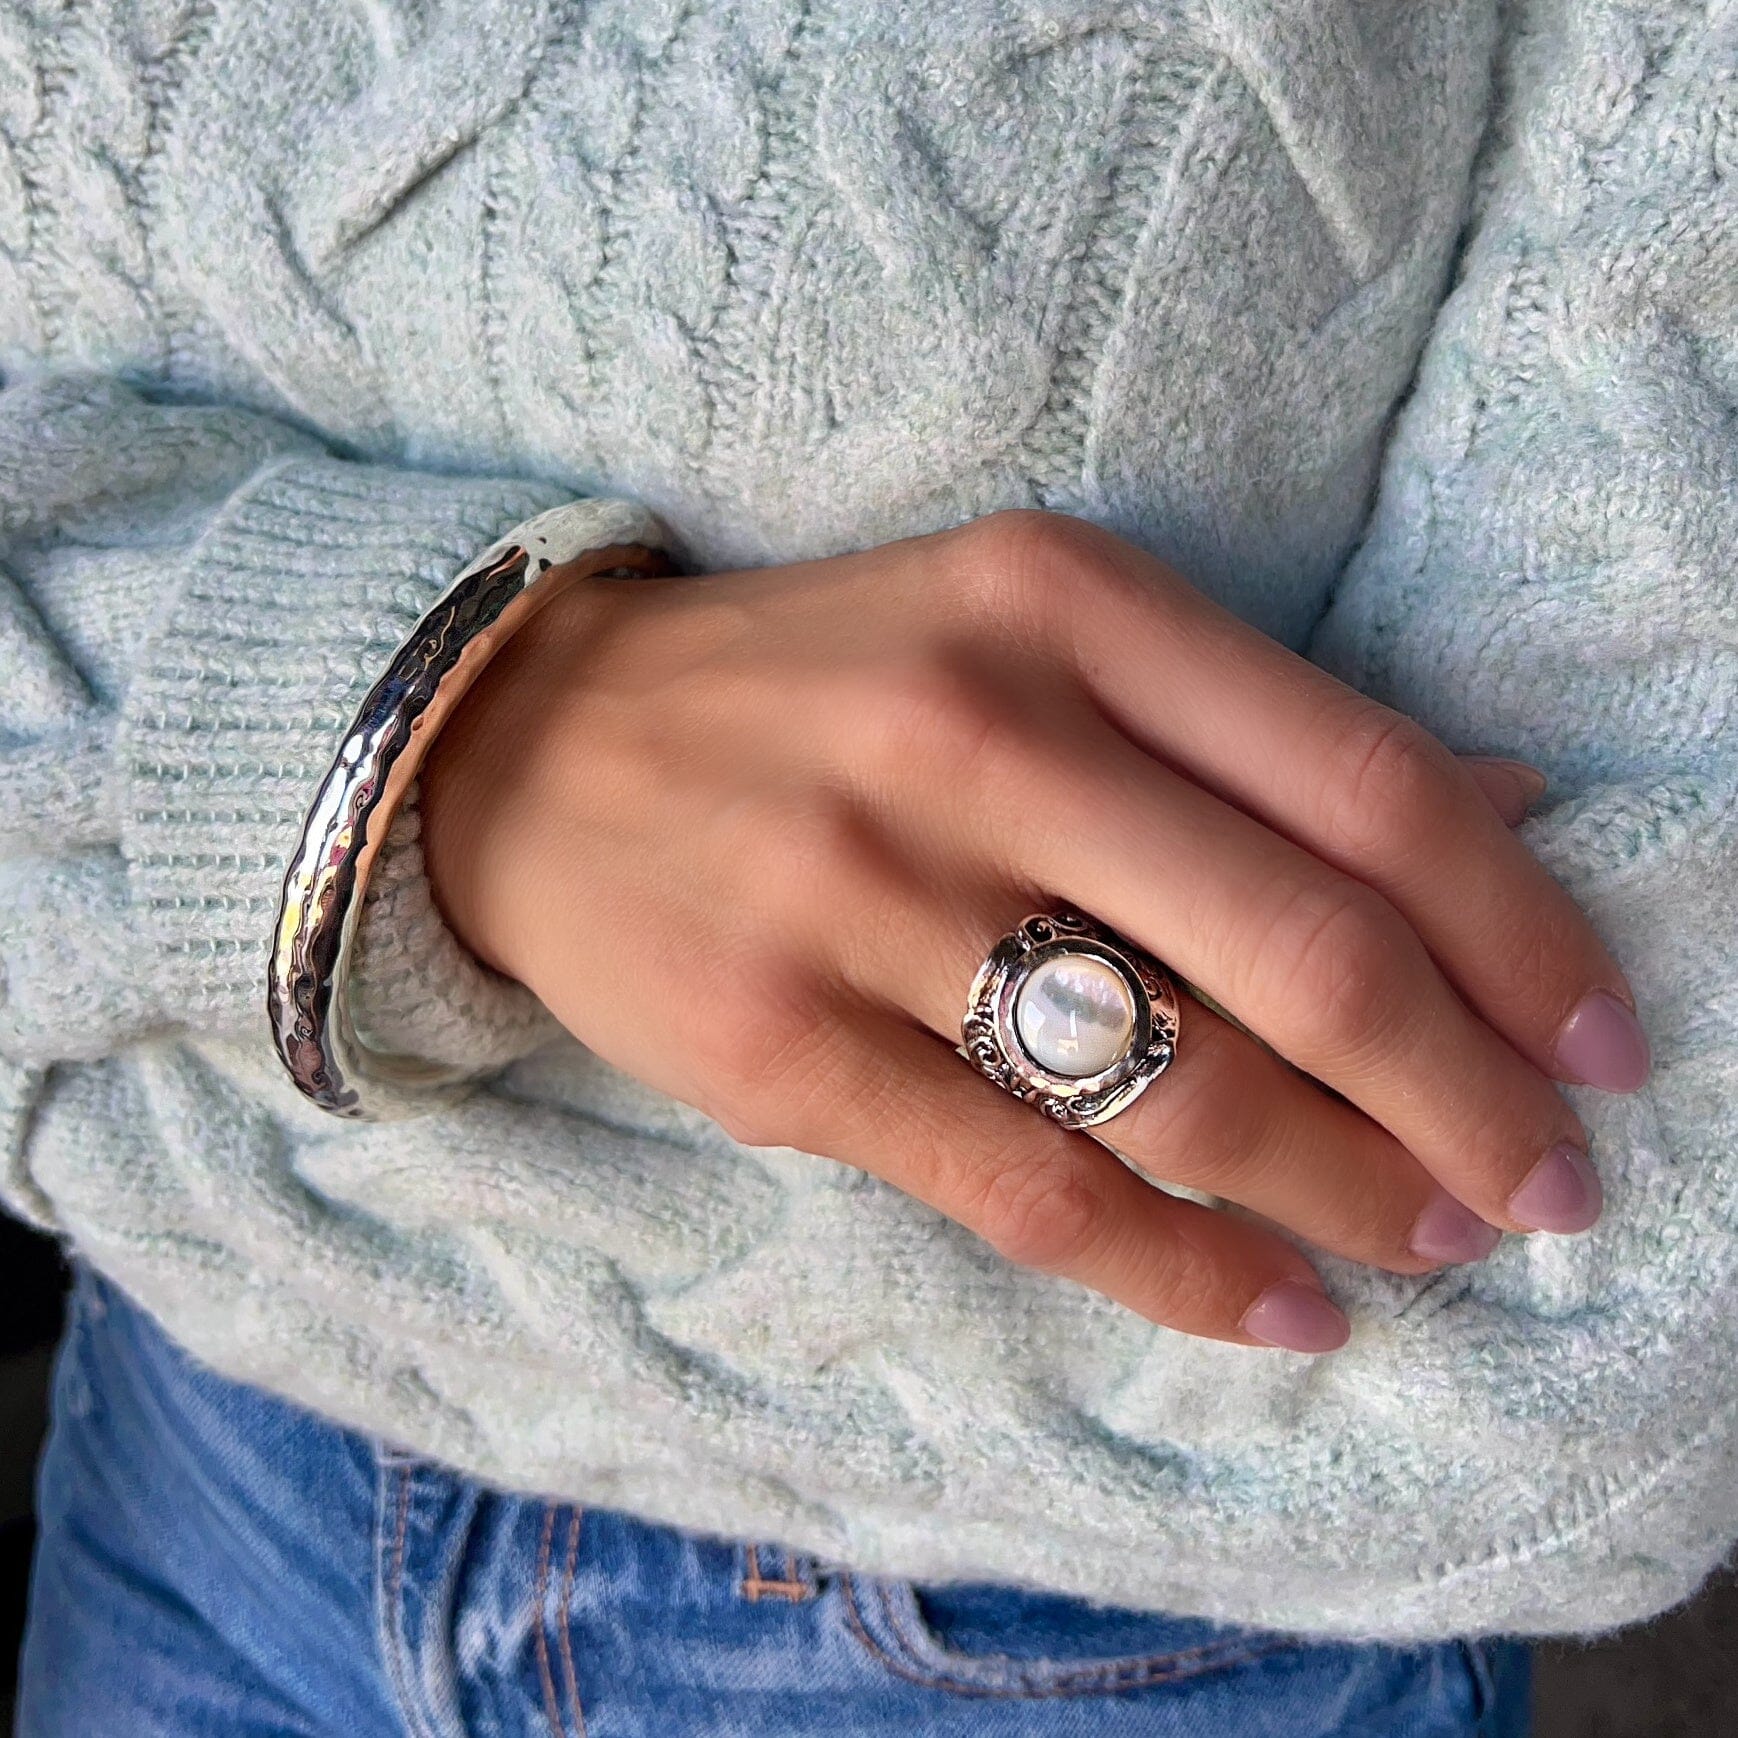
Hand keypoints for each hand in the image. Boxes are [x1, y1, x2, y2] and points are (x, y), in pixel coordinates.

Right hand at [421, 510, 1647, 1352]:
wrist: (541, 743)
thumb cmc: (819, 687)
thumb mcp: (1028, 630)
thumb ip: (1251, 722)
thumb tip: (1505, 803)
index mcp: (1061, 603)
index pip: (1366, 785)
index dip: (1521, 936)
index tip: (1603, 1049)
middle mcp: (972, 733)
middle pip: (1300, 952)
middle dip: (1466, 1099)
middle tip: (1549, 1189)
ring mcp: (861, 893)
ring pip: (1176, 1088)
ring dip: (1345, 1191)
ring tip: (1430, 1244)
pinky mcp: (776, 1043)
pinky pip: (1028, 1188)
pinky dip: (1181, 1271)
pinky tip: (1278, 1313)